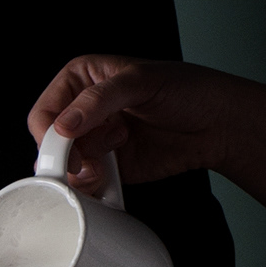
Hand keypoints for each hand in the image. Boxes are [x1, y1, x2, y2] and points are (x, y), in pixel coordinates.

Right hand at [28, 54, 265, 245]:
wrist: (219, 123)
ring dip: (85, 172)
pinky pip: (89, 184)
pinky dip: (95, 187)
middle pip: (51, 144)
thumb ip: (98, 101)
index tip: (65, 148)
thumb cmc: (187, 90)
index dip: (50, 133)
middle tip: (90, 161)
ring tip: (115, 156)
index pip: (46, 110)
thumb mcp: (140, 82)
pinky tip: (113, 177)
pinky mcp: (112, 167)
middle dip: (68, 156)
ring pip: (68, 168)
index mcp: (82, 79)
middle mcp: (84, 111)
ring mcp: (97, 140)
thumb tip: (64, 125)